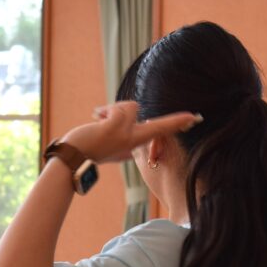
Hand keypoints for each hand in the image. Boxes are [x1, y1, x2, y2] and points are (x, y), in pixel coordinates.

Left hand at [63, 101, 200, 162]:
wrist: (72, 159)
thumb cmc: (88, 152)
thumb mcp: (111, 150)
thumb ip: (125, 140)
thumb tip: (133, 117)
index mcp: (133, 147)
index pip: (159, 133)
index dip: (177, 124)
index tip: (194, 118)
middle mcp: (133, 142)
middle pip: (159, 126)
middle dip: (175, 121)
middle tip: (192, 118)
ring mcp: (127, 134)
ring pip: (130, 107)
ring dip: (114, 110)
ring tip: (100, 124)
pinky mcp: (117, 126)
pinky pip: (118, 108)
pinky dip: (105, 111)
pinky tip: (96, 121)